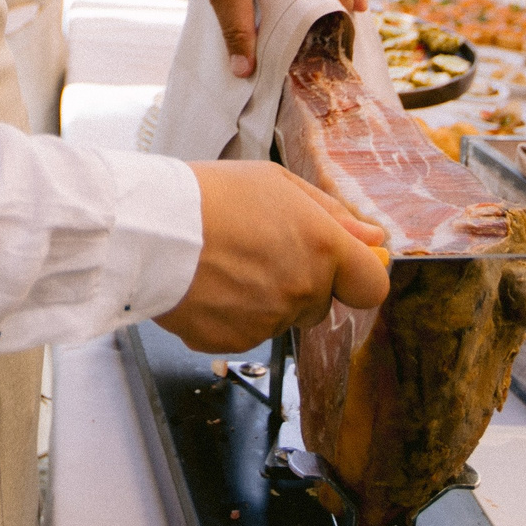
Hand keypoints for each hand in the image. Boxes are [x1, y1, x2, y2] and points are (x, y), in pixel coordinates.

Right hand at [155, 163, 391, 351]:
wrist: (151, 230)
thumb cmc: (211, 195)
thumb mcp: (277, 183)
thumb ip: (334, 215)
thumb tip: (374, 240)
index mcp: (322, 249)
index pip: (372, 286)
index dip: (359, 276)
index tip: (343, 266)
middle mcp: (303, 291)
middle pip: (321, 302)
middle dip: (301, 281)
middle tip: (260, 250)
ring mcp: (270, 322)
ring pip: (283, 317)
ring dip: (266, 297)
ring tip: (226, 262)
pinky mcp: (236, 342)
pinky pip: (247, 332)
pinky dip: (234, 314)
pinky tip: (210, 284)